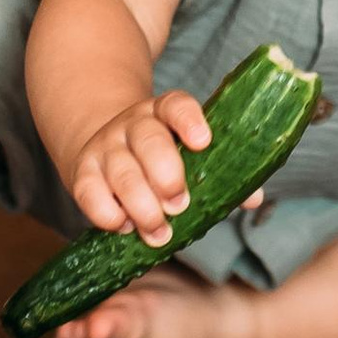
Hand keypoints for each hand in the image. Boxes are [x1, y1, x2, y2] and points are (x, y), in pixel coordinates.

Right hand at [68, 89, 210, 247]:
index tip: (203, 142)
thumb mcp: (188, 155)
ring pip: (121, 172)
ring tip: (159, 232)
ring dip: (142, 206)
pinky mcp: (83, 172)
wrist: (105, 146)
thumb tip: (253, 199)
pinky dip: (107, 214)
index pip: (177, 105)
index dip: (189, 121)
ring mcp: (106, 146)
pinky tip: (125, 227)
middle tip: (180, 205)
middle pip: (148, 141)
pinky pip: (89, 193)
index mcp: (165, 112)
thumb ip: (220, 173)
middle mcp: (133, 124)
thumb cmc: (161, 157)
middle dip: (166, 175)